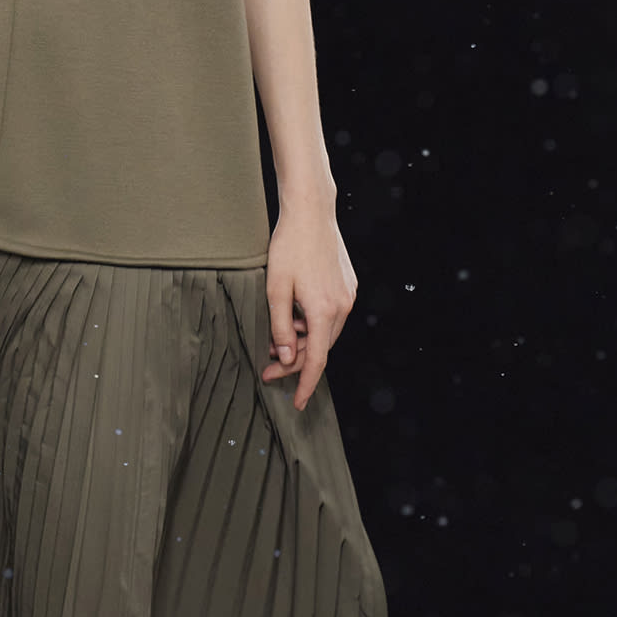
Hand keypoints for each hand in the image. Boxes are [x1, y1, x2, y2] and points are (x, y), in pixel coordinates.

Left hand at [258, 197, 357, 410]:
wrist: (311, 213)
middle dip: (294, 360)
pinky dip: (312, 322)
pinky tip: (295, 312)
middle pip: (320, 348)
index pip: (316, 361)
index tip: (298, 403)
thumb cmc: (289, 247)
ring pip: (325, 332)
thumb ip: (280, 327)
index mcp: (324, 312)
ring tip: (278, 331)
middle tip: (268, 366)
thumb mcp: (275, 289)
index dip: (306, 385)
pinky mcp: (347, 285)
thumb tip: (285, 356)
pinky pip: (330, 315)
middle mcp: (342, 307)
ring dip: (302, 339)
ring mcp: (348, 295)